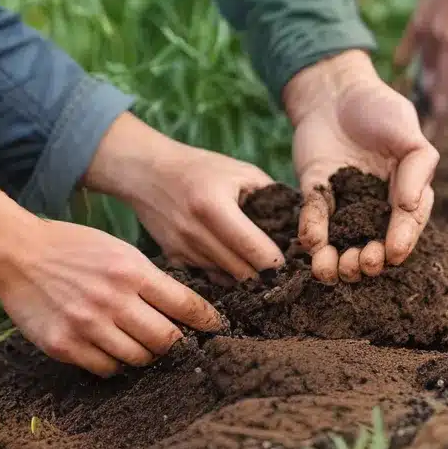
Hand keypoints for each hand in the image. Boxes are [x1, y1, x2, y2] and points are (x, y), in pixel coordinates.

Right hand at [0, 139, 221, 378]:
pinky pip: (106, 369)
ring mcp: (89, 326)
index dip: (208, 320)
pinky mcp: (65, 346)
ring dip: (147, 356)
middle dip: (179, 344)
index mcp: (132, 272)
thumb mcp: (119, 252)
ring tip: (145, 346)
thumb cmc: (74, 248)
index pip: (186, 304)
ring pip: (139, 359)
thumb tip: (183, 306)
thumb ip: (148, 278)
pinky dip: (116, 364)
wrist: (18, 253)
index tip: (218, 328)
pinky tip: (113, 350)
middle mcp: (114, 301)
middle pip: (167, 340)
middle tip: (181, 344)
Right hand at [83, 113, 284, 283]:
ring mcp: (181, 249)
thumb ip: (270, 195)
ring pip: (227, 280)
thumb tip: (300, 223)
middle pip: (242, 272)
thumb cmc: (200, 168)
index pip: (254, 248)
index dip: (278, 262)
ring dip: (248, 280)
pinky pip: (209, 279)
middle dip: (268, 276)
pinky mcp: (173, 260)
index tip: (295, 264)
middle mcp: (195, 232)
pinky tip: (240, 271)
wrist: (147, 172)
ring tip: (267, 274)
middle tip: (287, 275)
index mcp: (213, 206)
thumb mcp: (239, 171)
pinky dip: (226, 278)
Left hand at [282, 51, 438, 284]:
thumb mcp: (406, 129)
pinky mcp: (316, 192)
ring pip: (343, 239)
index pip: (407, 223)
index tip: (393, 253)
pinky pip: (314, 217)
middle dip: (368, 258)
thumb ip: (416, 165)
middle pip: (374, 241)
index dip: (402, 240)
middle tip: (362, 264)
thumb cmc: (378, 106)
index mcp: (404, 190)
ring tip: (331, 269)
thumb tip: (409, 206)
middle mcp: (375, 202)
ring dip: (337, 259)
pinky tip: (310, 243)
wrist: (333, 89)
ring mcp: (344, 200)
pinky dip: (312, 231)